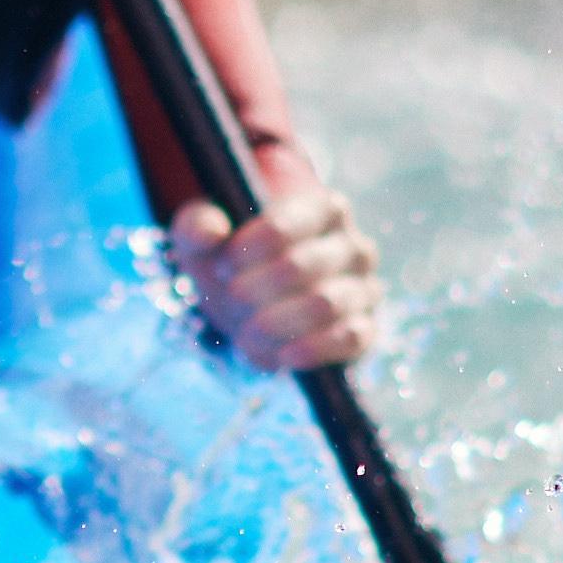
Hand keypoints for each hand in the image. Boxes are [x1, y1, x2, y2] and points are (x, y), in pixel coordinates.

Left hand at [167, 182, 385, 373]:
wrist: (252, 308)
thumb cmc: (232, 263)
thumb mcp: (206, 240)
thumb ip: (197, 226)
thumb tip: (210, 230)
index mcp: (323, 209)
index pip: (285, 224)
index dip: (247, 249)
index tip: (222, 267)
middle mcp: (354, 246)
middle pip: (302, 266)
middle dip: (255, 289)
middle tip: (232, 299)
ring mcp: (364, 289)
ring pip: (325, 304)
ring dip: (275, 322)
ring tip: (247, 331)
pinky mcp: (365, 330)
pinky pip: (349, 338)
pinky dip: (312, 348)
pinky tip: (283, 354)